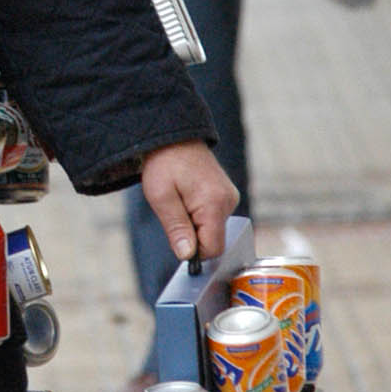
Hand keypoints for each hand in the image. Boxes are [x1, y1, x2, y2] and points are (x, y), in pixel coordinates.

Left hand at [140, 141, 237, 266]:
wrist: (173, 136)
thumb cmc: (164, 164)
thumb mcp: (161, 197)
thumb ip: (176, 228)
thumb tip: (188, 255)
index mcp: (214, 204)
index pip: (213, 248)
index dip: (194, 252)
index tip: (177, 238)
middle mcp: (228, 202)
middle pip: (214, 240)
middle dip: (192, 236)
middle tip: (175, 213)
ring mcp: (229, 198)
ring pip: (213, 230)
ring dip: (194, 225)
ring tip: (179, 202)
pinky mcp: (226, 195)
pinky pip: (213, 218)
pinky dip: (199, 216)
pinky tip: (187, 199)